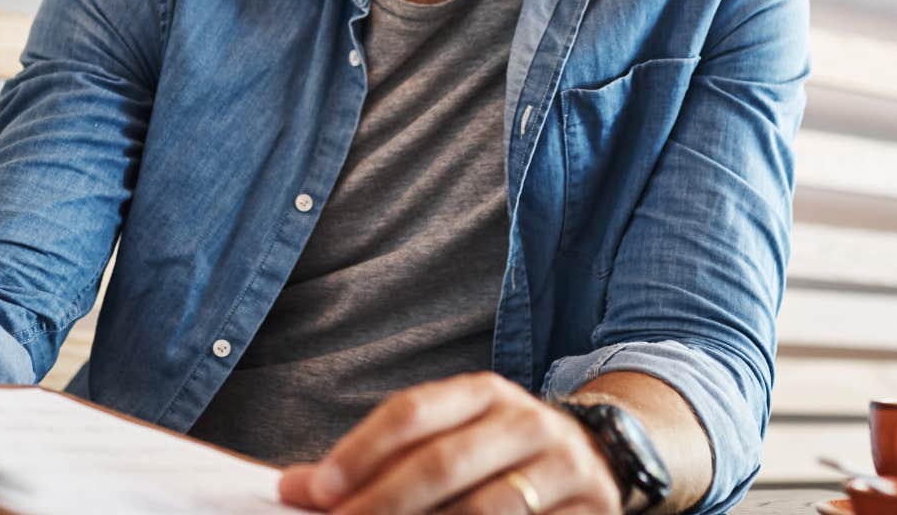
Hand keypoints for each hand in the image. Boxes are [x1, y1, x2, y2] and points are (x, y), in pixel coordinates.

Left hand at [277, 372, 619, 513]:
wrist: (602, 459)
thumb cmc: (500, 454)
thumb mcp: (451, 438)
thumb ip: (377, 462)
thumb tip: (294, 488)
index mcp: (484, 393)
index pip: (412, 412)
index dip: (359, 451)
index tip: (314, 491)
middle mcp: (527, 422)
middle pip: (442, 464)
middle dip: (383, 504)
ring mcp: (564, 470)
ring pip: (484, 510)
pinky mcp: (590, 512)